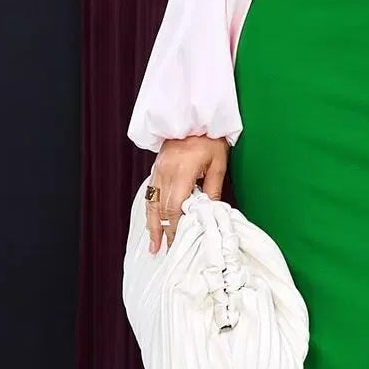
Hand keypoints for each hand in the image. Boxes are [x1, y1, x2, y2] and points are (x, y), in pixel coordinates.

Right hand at [146, 134, 228, 253]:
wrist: (193, 117)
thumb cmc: (209, 139)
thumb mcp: (218, 164)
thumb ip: (213, 189)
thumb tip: (211, 213)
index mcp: (182, 172)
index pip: (176, 207)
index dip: (175, 228)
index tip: (177, 244)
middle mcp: (166, 173)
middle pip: (161, 209)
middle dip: (163, 231)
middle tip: (165, 251)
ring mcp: (158, 171)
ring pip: (151, 203)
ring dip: (152, 225)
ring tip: (153, 244)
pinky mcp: (156, 169)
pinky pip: (150, 193)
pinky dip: (150, 210)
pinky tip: (151, 222)